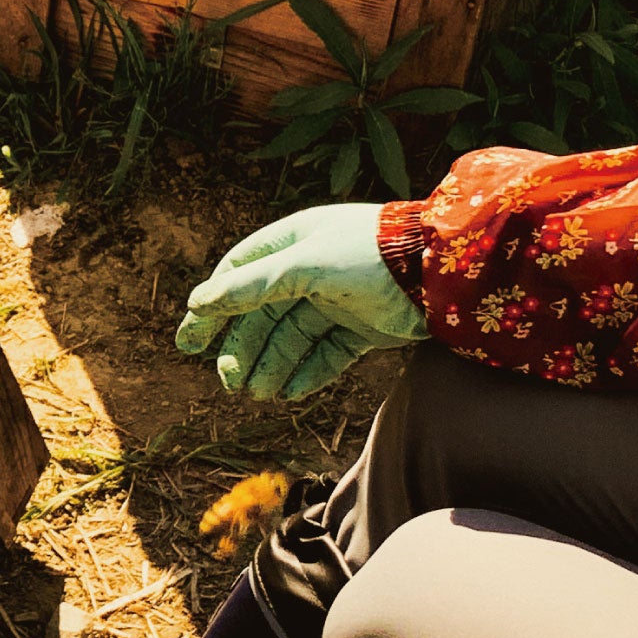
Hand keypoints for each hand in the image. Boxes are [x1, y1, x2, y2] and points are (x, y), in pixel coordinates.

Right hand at [174, 203, 426, 400]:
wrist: (444, 273)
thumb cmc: (371, 256)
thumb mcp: (304, 266)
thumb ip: (251, 286)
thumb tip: (198, 303)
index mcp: (293, 242)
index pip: (239, 274)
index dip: (214, 307)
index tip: (192, 341)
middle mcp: (312, 269)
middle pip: (263, 313)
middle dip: (243, 347)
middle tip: (228, 382)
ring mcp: (338, 299)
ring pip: (293, 338)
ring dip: (272, 366)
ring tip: (258, 395)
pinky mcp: (364, 327)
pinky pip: (326, 354)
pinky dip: (308, 374)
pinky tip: (291, 393)